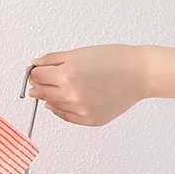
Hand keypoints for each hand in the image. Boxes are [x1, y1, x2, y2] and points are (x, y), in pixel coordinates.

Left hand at [28, 45, 148, 126]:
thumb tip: (35, 64)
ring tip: (49, 90)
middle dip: (38, 85)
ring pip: (52, 105)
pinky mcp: (89, 120)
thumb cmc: (116, 60)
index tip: (33, 71)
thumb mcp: (81, 53)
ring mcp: (80, 110)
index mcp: (68, 74)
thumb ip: (54, 59)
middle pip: (42, 92)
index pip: (37, 76)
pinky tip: (58, 103)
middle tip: (37, 80)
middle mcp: (72, 94)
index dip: (33, 72)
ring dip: (48, 97)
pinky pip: (66, 116)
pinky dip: (59, 109)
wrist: (141, 74)